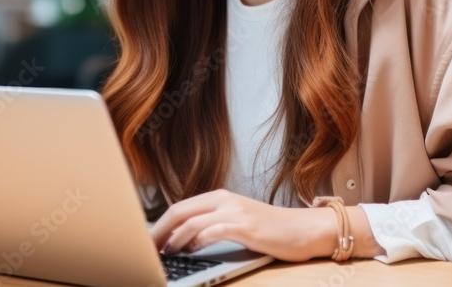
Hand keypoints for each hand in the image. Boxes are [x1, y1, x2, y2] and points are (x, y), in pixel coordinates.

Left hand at [149, 188, 339, 261]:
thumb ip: (215, 224)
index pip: (180, 207)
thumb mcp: (238, 221)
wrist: (305, 229)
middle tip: (147, 247)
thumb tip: (185, 241)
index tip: (148, 240)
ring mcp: (235, 212)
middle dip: (159, 230)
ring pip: (192, 221)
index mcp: (220, 197)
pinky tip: (191, 251)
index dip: (159, 224)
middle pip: (180, 211)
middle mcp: (224, 200)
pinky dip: (198, 241)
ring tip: (164, 253)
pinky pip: (213, 231)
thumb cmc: (271, 230)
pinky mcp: (245, 226)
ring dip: (173, 239)